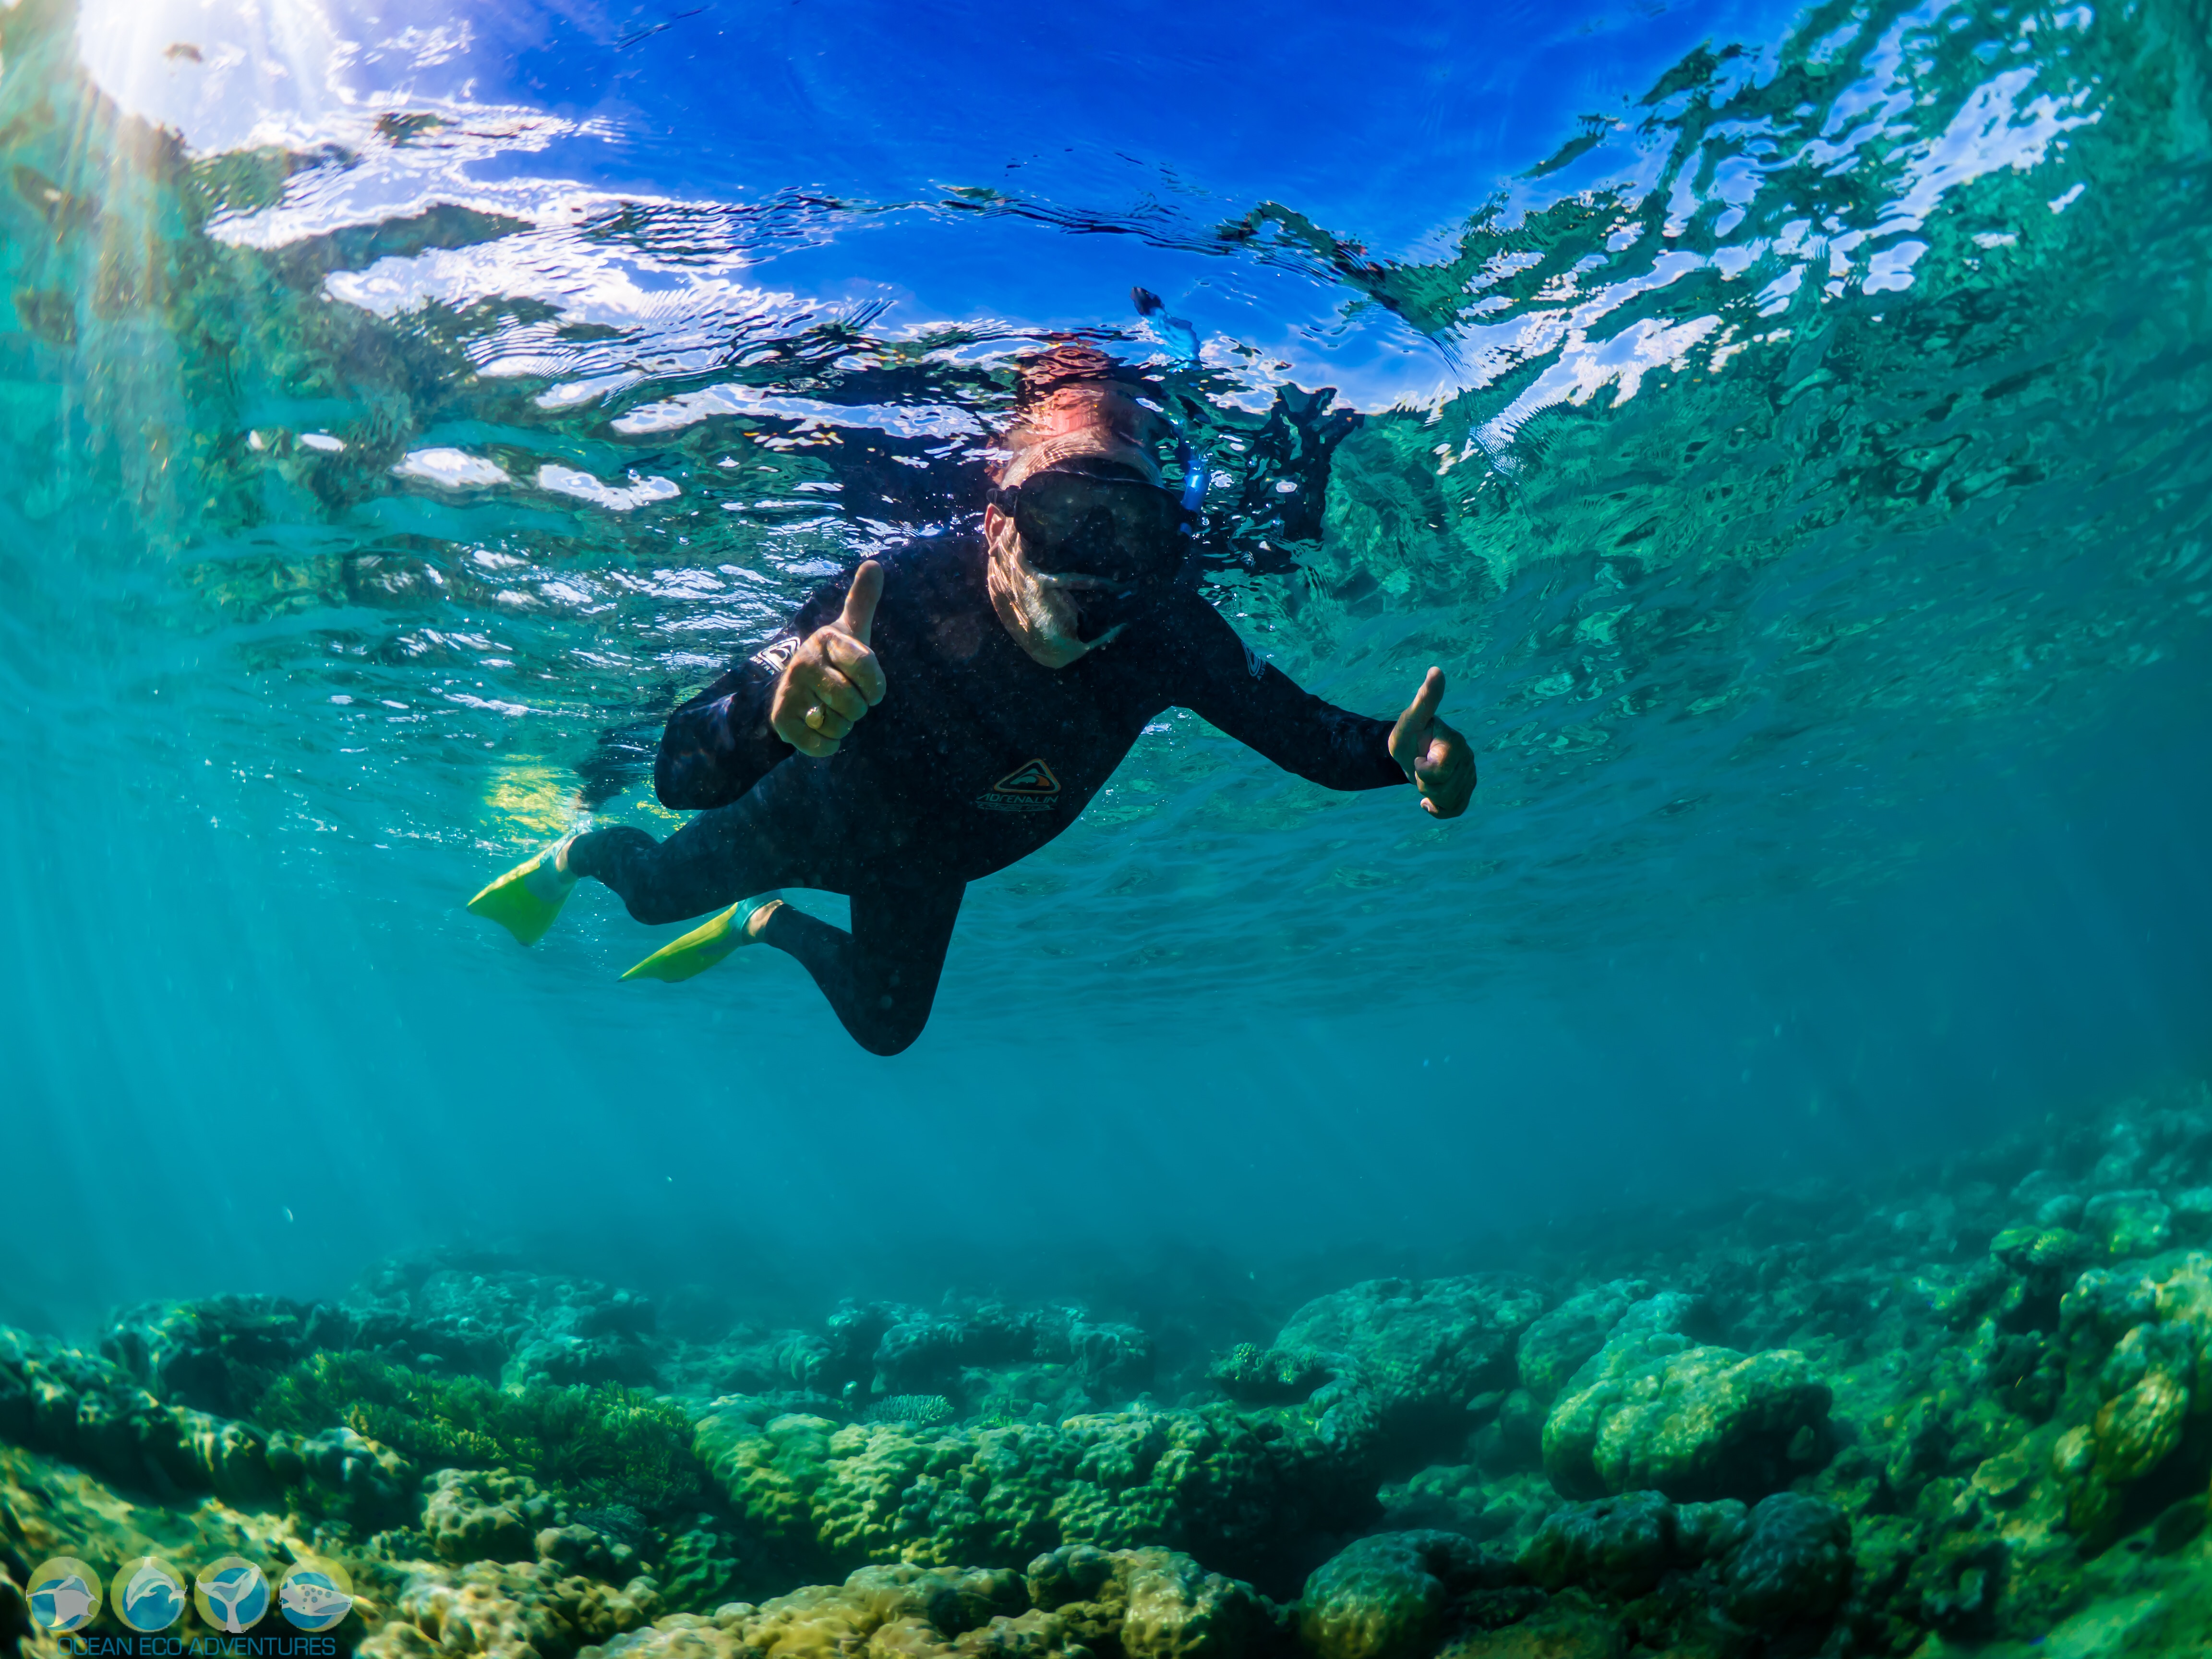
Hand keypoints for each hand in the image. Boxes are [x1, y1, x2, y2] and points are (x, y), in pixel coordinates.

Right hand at [771, 561, 885, 757]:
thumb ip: (863, 600)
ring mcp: (791, 691)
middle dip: (857, 709)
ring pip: (840, 726)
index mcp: (827, 639)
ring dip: (843, 726)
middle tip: (845, 699)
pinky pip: (822, 746)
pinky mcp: (782, 720)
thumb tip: (874, 564)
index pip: (868, 669)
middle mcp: (805, 662)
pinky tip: (820, 727)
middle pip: (855, 704)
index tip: (871, 688)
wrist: (793, 688)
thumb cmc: (834, 659)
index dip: (876, 687)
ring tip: (831, 710)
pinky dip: (828, 745)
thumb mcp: (851, 629)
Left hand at [1388, 666, 1475, 818]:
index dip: (1422, 770)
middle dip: (1424, 783)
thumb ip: (1425, 699)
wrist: (1409, 752)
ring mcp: (1469, 775)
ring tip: (1425, 777)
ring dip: (1429, 793)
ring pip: (1448, 800)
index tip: (1418, 757)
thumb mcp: (1410, 720)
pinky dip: (1439, 808)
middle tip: (1419, 767)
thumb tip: (1436, 670)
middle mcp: (1468, 758)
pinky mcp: (1466, 790)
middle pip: (1443, 789)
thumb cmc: (1408, 735)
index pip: (1440, 771)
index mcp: (1456, 742)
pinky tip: (1428, 801)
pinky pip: (1455, 809)